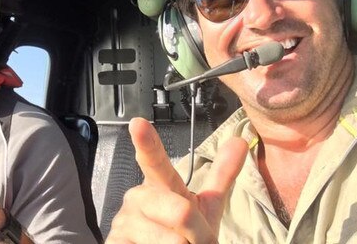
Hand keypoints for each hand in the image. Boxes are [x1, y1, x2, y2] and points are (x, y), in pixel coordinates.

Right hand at [105, 118, 247, 243]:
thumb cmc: (184, 231)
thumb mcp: (205, 204)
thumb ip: (221, 174)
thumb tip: (240, 141)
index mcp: (157, 184)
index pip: (154, 161)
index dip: (146, 143)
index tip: (138, 124)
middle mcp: (136, 199)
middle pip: (181, 212)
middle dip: (198, 234)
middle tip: (194, 240)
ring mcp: (123, 223)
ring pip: (172, 241)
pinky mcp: (115, 243)